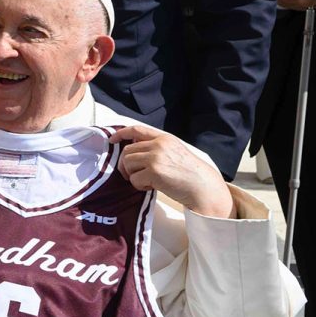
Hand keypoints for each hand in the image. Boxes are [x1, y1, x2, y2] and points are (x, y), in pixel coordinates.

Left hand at [110, 124, 234, 218]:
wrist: (203, 187)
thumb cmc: (189, 173)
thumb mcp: (174, 151)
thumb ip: (156, 147)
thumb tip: (132, 149)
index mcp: (164, 138)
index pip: (137, 130)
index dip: (121, 133)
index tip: (112, 139)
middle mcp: (159, 145)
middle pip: (127, 151)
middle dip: (126, 165)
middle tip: (133, 175)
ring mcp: (156, 157)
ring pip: (127, 164)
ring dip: (132, 176)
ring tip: (146, 181)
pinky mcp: (154, 172)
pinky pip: (134, 179)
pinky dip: (139, 186)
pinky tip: (151, 187)